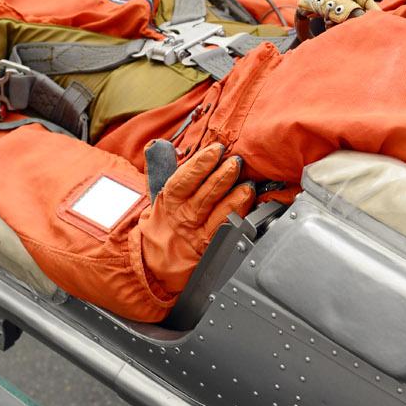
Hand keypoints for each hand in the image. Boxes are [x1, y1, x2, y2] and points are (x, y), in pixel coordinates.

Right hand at [136, 143, 255, 294]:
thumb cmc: (165, 218)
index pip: (184, 180)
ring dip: (233, 199)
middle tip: (236, 162)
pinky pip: (227, 231)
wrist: (157, 260)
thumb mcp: (158, 192)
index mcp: (170, 199)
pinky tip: (248, 206)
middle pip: (203, 196)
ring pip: (217, 215)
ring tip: (247, 185)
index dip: (200, 164)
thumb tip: (159, 145)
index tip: (216, 149)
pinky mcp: (212, 247)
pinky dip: (238, 218)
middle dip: (220, 178)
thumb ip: (160, 166)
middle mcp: (183, 217)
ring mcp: (198, 234)